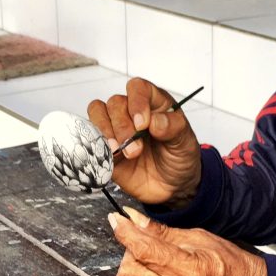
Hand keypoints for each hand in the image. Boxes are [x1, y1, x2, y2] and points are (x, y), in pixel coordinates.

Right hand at [87, 77, 201, 205]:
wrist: (172, 187)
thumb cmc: (179, 158)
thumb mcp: (185, 142)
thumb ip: (173, 128)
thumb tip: (155, 121)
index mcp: (154, 103)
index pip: (138, 88)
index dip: (137, 102)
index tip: (143, 124)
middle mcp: (132, 112)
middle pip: (115, 103)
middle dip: (123, 126)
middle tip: (136, 150)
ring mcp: (116, 128)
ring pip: (98, 113)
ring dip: (107, 132)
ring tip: (123, 153)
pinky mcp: (105, 146)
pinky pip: (90, 136)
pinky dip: (97, 144)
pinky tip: (112, 157)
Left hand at [109, 208, 267, 275]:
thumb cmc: (233, 266)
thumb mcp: (199, 238)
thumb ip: (162, 231)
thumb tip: (134, 219)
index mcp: (187, 270)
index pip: (142, 249)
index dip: (125, 232)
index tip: (117, 220)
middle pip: (127, 272)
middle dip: (129, 253)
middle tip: (143, 242)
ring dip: (137, 266)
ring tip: (158, 257)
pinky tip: (163, 272)